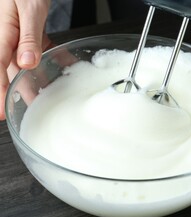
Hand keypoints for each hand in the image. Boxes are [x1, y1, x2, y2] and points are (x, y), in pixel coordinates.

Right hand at [0, 0, 51, 119]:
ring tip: (48, 96)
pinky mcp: (30, 34)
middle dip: (19, 92)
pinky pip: (39, 51)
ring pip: (25, 65)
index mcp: (1, 35)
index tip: (0, 111)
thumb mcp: (28, 10)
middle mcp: (7, 38)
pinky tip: (64, 66)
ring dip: (37, 80)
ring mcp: (18, 37)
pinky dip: (52, 60)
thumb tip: (26, 63)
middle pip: (11, 72)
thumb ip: (28, 37)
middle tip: (31, 110)